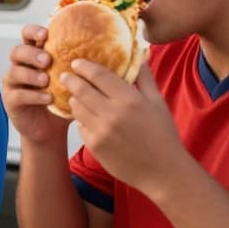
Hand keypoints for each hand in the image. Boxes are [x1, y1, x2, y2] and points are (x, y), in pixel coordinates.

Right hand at [0, 25, 69, 145]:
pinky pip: (18, 95)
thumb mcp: (73, 79)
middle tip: (47, 60)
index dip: (33, 32)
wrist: (51, 127)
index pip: (28, 35)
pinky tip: (48, 98)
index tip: (46, 34)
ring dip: (31, 75)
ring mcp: (13, 83)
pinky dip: (33, 95)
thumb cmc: (63, 99)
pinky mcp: (11, 100)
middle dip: (32, 54)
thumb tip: (108, 52)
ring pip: (15, 72)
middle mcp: (21, 65)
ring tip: (46, 80)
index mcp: (34, 54)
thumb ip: (79, 66)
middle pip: (17, 51)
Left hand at [63, 59, 185, 194]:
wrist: (163, 172)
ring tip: (76, 95)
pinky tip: (89, 118)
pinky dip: (82, 120)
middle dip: (70, 79)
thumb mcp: (158, 102)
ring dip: (74, 99)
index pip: (98, 75)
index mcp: (129, 99)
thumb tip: (138, 54)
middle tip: (65, 75)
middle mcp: (112, 114)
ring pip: (76, 107)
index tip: (77, 62)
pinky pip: (80, 126)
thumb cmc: (163, 135)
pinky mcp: (93, 146)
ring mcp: (100, 131)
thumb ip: (145, 77)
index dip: (84, 66)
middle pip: (80, 90)